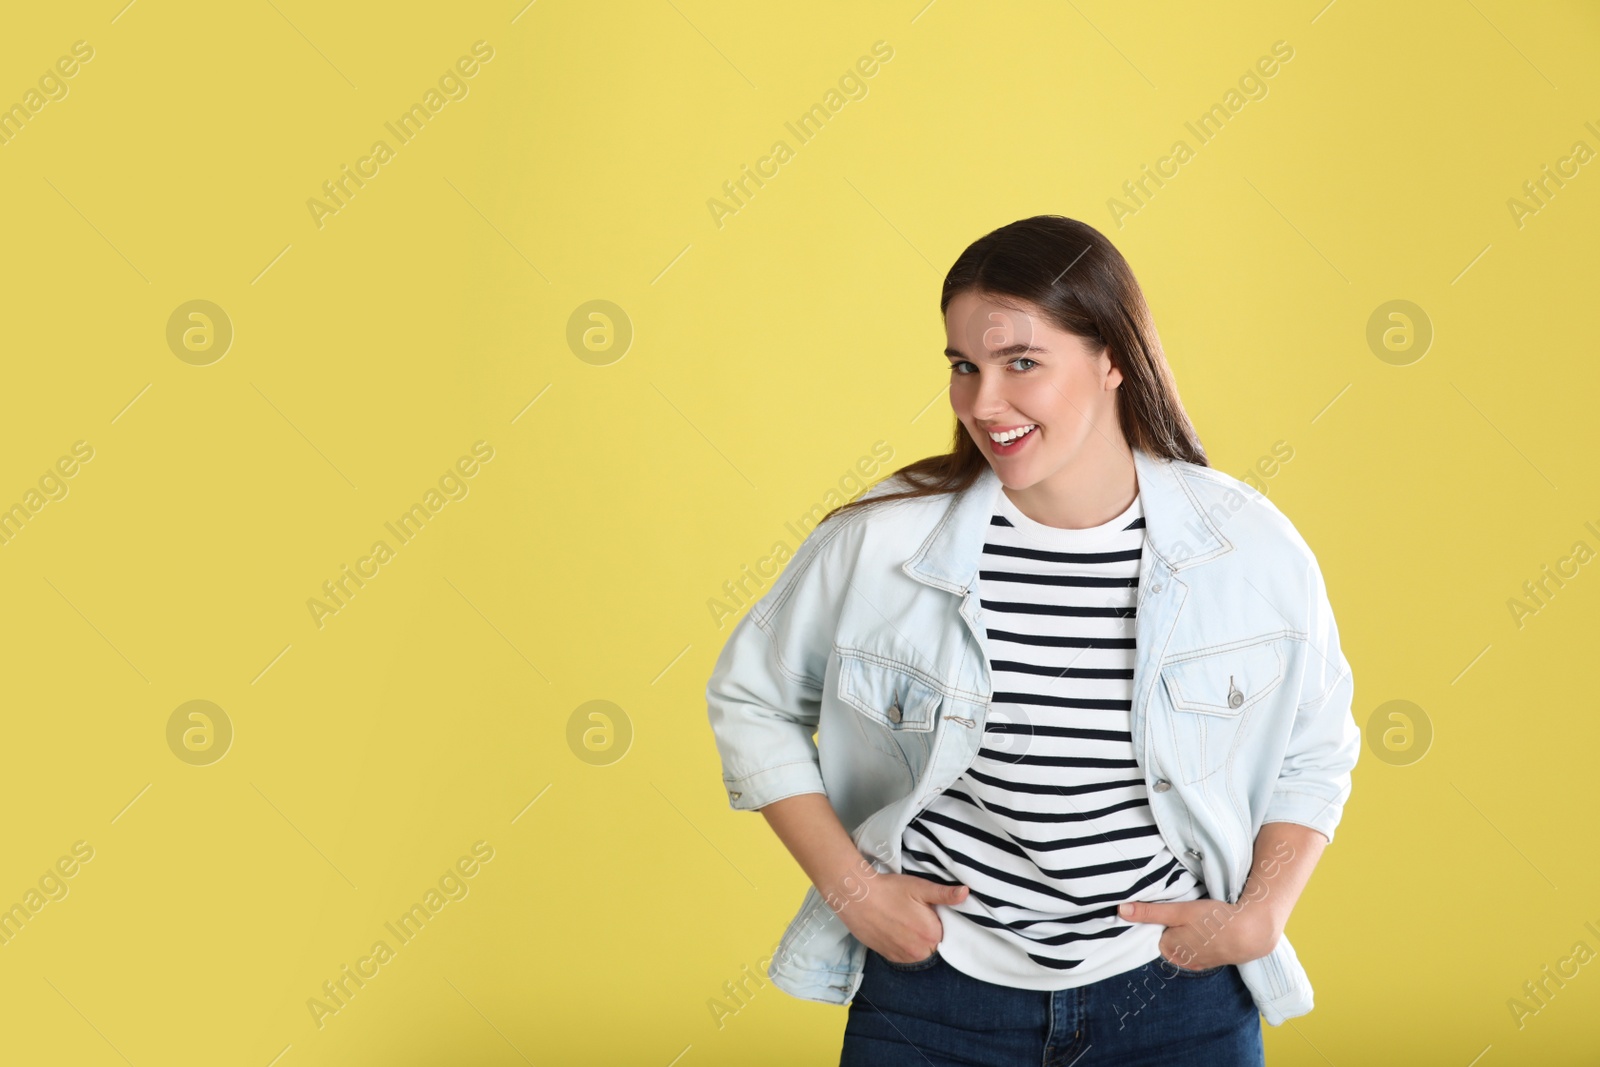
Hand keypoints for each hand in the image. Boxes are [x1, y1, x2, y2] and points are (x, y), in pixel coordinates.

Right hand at [833, 871, 968, 964]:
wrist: (857, 897)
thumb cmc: (890, 890)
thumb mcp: (920, 887)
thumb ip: (945, 894)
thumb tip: (966, 893)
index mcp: (932, 934)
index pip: (947, 934)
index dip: (939, 922)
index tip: (929, 911)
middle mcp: (920, 952)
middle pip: (933, 946)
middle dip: (928, 933)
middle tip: (914, 915)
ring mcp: (903, 957)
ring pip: (919, 953)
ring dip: (916, 942)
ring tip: (904, 921)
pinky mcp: (889, 957)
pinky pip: (904, 956)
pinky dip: (903, 946)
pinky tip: (895, 929)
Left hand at [1116, 896, 1278, 970]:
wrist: (1251, 933)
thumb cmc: (1214, 920)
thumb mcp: (1179, 911)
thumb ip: (1150, 912)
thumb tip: (1120, 911)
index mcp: (1168, 948)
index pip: (1155, 929)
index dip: (1164, 917)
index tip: (1174, 908)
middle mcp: (1180, 960)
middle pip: (1168, 937)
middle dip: (1175, 926)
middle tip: (1191, 913)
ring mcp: (1197, 963)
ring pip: (1184, 943)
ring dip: (1189, 933)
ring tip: (1202, 921)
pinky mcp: (1212, 962)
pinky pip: (1198, 949)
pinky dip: (1201, 940)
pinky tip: (1210, 931)